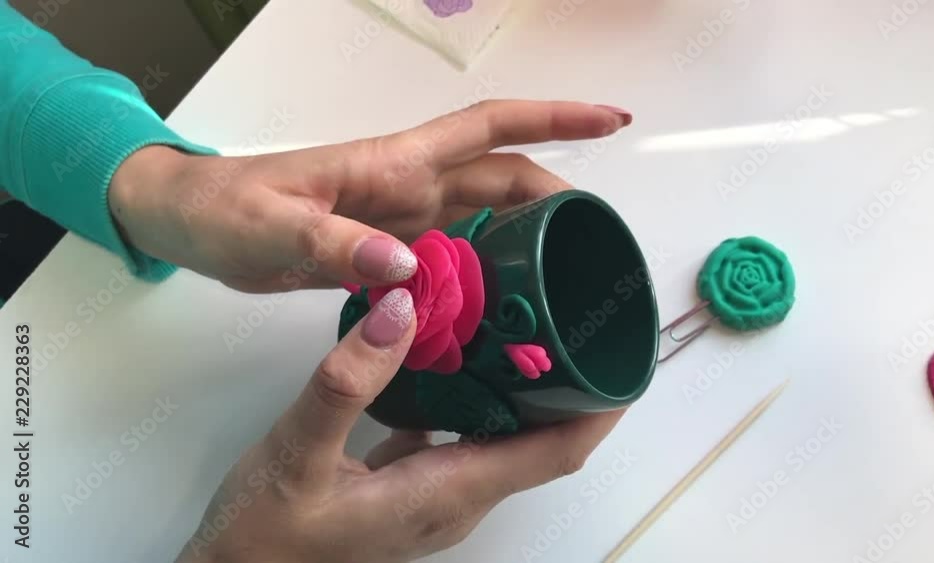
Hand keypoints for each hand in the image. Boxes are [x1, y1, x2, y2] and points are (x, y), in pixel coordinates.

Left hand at [110, 100, 630, 291]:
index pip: (489, 129)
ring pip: (482, 218)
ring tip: (563, 275)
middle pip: (502, 179)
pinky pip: (451, 254)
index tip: (611, 118)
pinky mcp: (383, 249)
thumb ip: (334, 243)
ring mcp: (399, 218)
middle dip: (555, 196)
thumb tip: (405, 265)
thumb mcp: (271, 226)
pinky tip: (497, 302)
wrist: (191, 221)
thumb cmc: (225, 210)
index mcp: (395, 166)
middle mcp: (410, 187)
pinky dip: (481, 270)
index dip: (553, 120)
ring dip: (525, 236)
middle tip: (598, 238)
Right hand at [175, 288, 624, 562]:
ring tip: (523, 320)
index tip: (622, 353)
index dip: (599, 408)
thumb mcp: (297, 452)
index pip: (557, 452)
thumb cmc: (264, 533)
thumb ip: (350, 382)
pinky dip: (474, 396)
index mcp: (451, 491)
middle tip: (573, 314)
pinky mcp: (409, 487)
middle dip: (570, 385)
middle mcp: (458, 498)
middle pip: (542, 442)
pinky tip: (452, 353)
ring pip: (503, 437)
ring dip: (524, 387)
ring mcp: (434, 495)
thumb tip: (404, 306)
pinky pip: (463, 437)